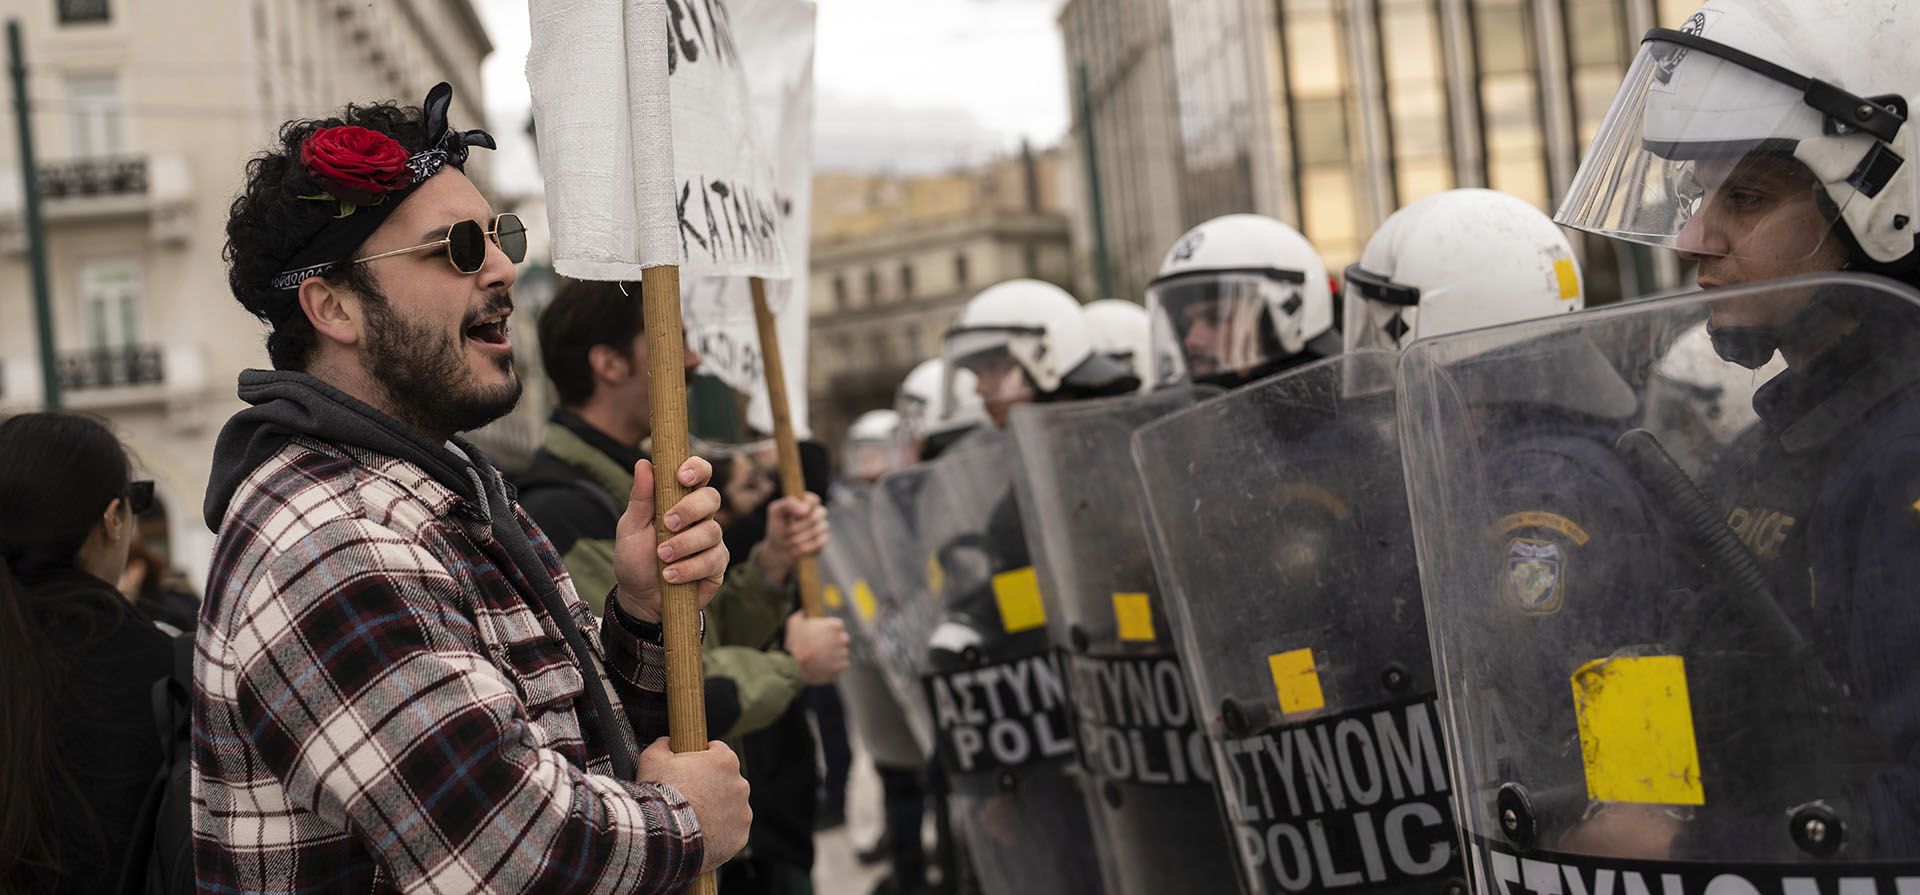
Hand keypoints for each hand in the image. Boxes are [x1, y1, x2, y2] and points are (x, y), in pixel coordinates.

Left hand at [614, 457, 728, 623]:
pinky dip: (689, 568)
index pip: (699, 473)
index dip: (696, 469)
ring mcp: (711, 541)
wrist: (640, 597)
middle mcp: (700, 516)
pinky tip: (671, 576)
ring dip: (684, 544)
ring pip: (712, 531)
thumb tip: (643, 463)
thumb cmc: (635, 558)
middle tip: (668, 524)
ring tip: (662, 557)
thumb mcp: (630, 528)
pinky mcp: (717, 565)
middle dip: (690, 509)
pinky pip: (713, 560)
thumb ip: (640, 498)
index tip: (682, 477)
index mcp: (680, 499)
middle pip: (712, 498)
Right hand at [636, 737, 751, 872]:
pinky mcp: (740, 836)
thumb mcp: (652, 759)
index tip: (689, 769)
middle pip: (726, 781)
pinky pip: (732, 831)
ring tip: (693, 818)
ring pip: (731, 807)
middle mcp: (740, 784)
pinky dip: (720, 833)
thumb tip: (666, 742)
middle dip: (711, 786)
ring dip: (717, 810)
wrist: (665, 834)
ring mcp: (743, 812)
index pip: (718, 751)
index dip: (701, 759)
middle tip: (689, 797)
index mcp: (725, 760)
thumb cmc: (660, 793)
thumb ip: (663, 745)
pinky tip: (702, 834)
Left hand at [756, 493, 829, 583]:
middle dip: (797, 528)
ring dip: (798, 539)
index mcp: (806, 502)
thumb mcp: (776, 512)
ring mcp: (822, 527)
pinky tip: (796, 549)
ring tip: (788, 542)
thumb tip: (804, 510)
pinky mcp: (823, 541)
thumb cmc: (778, 527)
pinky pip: (818, 544)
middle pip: (815, 517)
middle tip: (785, 532)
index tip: (794, 516)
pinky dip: (804, 548)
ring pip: (816, 531)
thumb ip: (787, 504)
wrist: (779, 548)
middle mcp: (817, 512)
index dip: (805, 508)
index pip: (813, 500)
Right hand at [783, 610, 849, 683]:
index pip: (838, 625)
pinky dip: (836, 665)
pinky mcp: (842, 666)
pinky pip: (843, 664)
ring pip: (842, 652)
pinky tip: (825, 665)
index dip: (829, 630)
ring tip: (821, 658)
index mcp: (834, 625)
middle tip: (821, 647)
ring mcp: (843, 653)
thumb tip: (802, 612)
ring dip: (835, 654)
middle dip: (834, 642)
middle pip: (842, 638)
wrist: (794, 666)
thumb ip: (800, 615)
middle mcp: (842, 638)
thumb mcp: (793, 623)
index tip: (822, 635)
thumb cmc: (794, 643)